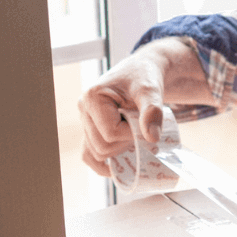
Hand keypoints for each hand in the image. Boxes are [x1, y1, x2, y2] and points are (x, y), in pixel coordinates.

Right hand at [78, 38, 195, 176]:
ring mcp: (85, 121)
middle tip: (141, 128)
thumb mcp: (151, 90)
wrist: (142, 73)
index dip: (132, 135)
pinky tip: (121, 163)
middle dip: (126, 144)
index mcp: (93, 97)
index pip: (110, 133)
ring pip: (97, 154)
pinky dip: (104, 164)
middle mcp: (83, 110)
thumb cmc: (144, 77)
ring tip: (133, 133)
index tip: (145, 124)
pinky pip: (89, 156)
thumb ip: (152, 110)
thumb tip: (152, 138)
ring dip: (119, 150)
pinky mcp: (90, 130)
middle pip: (102, 147)